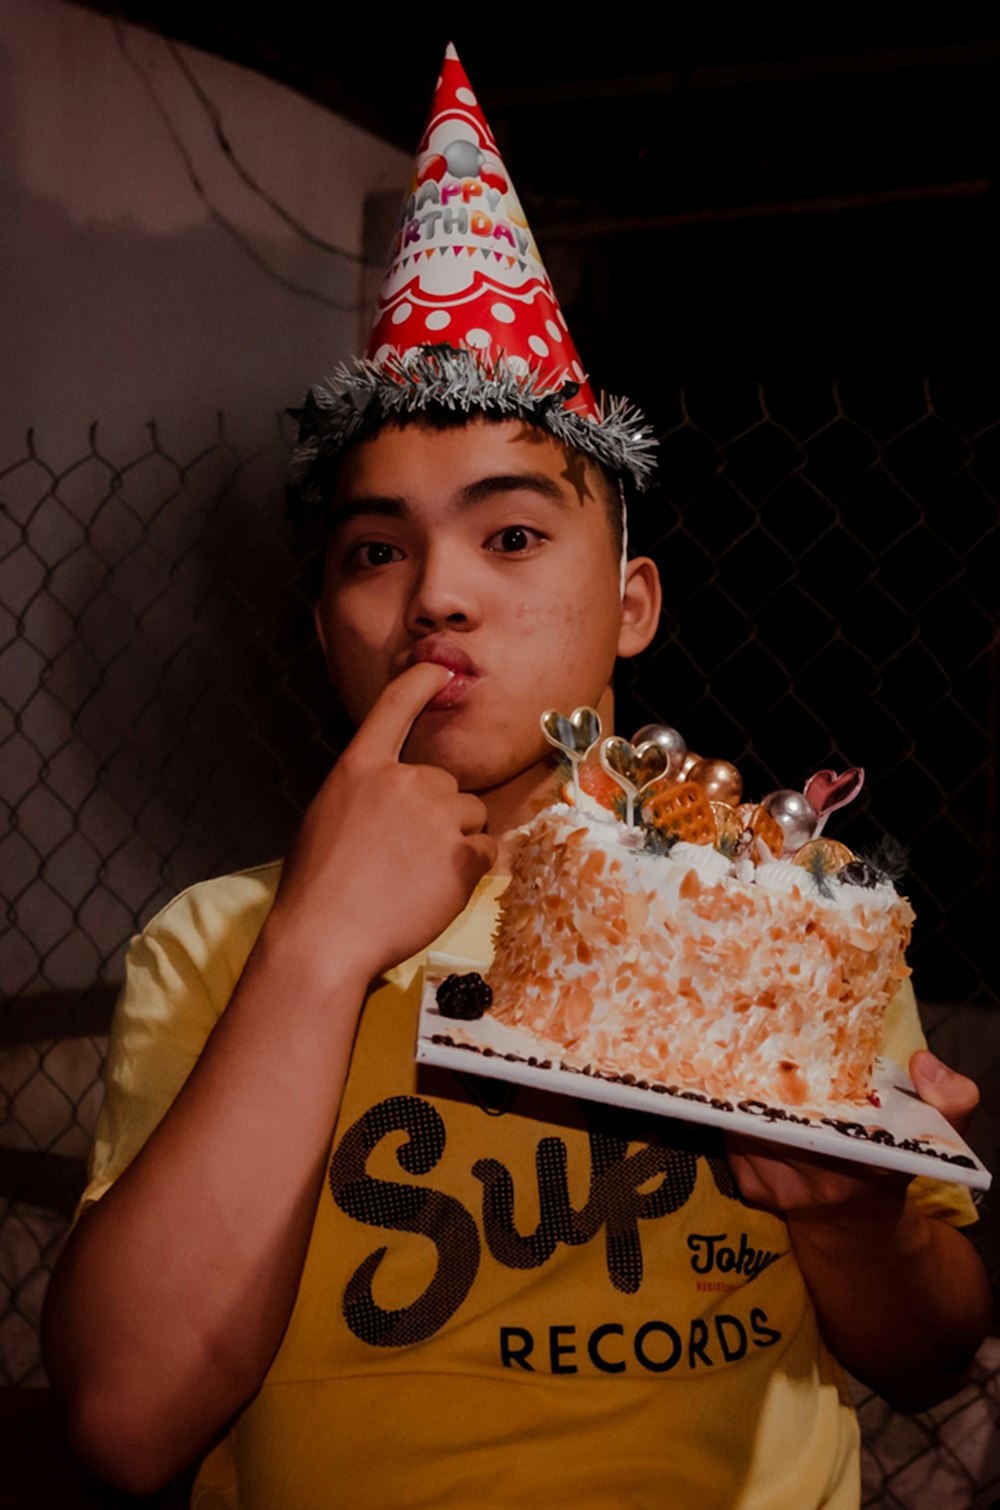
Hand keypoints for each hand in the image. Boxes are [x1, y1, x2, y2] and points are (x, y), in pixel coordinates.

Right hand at [267, 662, 496, 981]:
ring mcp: (437, 816)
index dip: (420, 683)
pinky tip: (435, 889)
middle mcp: (403, 781)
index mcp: (360, 768)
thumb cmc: (317, 888)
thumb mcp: (327, 817)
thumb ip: (366, 793)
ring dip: (455, 840)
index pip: (394, 708)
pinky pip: (486, 848)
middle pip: (446, 783)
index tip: (439, 670)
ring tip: (415, 877)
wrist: (326, 938)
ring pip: (469, 815)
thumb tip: (393, 796)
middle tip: (403, 857)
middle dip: (437, 814)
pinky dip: (471, 868)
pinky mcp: (463, 854)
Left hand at [726, 1050, 979, 1230]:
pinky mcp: (755, 1190)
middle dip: (759, 1076)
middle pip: (775, 1116)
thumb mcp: (933, 1137)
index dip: (801, 1081)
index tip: (790, 1048)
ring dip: (740, 1093)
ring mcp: (782, 1188)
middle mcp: (822, 1180)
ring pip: (747, 1126)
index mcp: (867, 1163)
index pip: (828, 1119)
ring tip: (736, 1051)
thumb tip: (925, 1061)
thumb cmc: (891, 1166)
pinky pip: (733, 1142)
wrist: (857, 1228)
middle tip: (752, 1033)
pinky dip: (734, 1115)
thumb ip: (948, 1100)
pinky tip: (735, 1089)